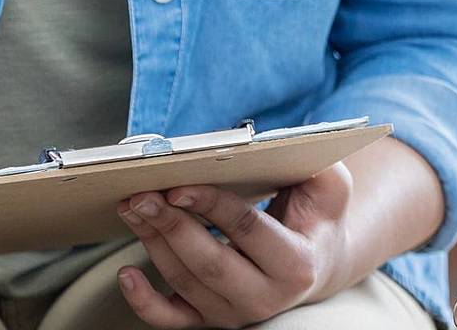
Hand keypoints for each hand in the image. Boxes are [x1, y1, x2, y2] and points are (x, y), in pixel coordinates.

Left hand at [114, 164, 354, 327]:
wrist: (316, 261)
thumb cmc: (318, 215)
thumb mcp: (331, 187)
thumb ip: (317, 164)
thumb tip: (280, 145)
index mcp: (297, 264)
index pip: (247, 231)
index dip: (211, 207)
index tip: (178, 187)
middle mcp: (266, 298)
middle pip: (209, 263)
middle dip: (171, 226)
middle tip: (142, 195)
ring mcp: (235, 313)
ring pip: (184, 282)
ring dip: (152, 243)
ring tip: (132, 208)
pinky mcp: (212, 320)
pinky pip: (171, 320)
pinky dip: (143, 302)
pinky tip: (125, 273)